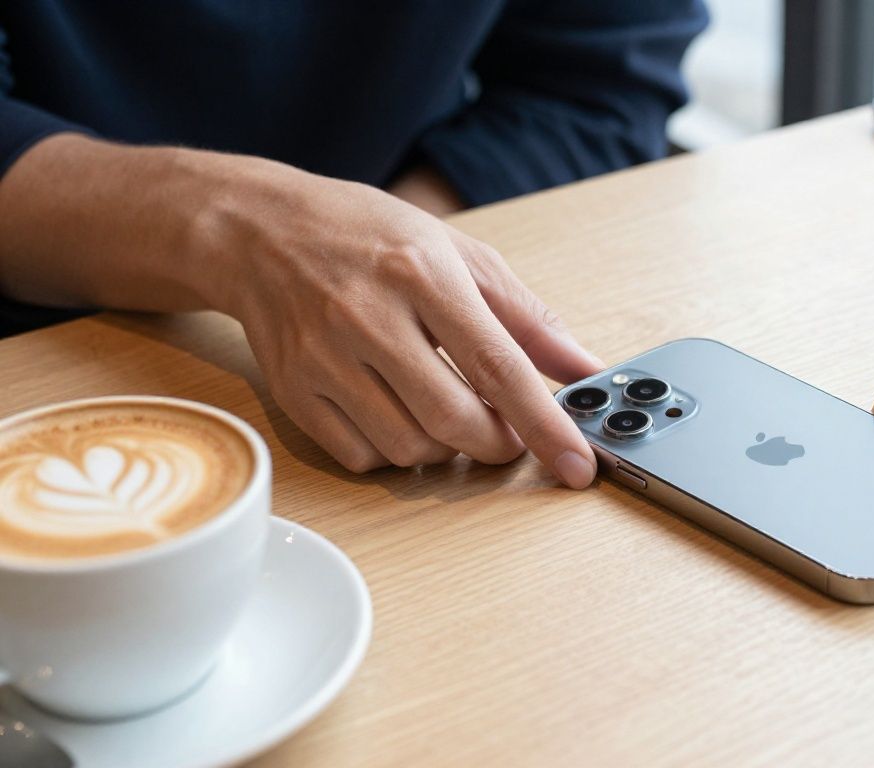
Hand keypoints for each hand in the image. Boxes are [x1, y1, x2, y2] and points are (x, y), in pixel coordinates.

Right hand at [196, 156, 602, 481]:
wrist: (257, 229)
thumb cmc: (369, 236)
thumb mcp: (459, 255)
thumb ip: (528, 318)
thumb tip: (586, 370)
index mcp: (421, 273)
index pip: (498, 366)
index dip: (544, 424)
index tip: (578, 465)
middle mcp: (367, 317)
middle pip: (454, 420)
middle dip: (499, 444)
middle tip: (509, 432)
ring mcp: (322, 358)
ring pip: (409, 448)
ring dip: (448, 448)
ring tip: (450, 410)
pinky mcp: (292, 391)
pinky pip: (362, 457)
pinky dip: (396, 453)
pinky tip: (399, 414)